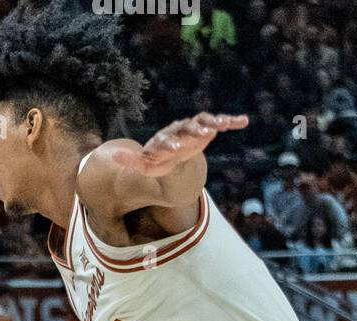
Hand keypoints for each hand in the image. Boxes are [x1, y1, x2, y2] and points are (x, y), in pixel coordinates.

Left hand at [113, 112, 248, 177]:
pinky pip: (219, 123)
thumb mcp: (143, 163)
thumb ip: (130, 160)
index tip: (175, 149)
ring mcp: (195, 128)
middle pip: (188, 127)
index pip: (167, 139)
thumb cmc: (156, 160)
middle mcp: (180, 129)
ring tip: (224, 124)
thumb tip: (113, 156)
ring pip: (205, 121)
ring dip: (214, 122)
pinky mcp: (207, 129)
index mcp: (165, 138)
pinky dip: (230, 121)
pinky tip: (243, 121)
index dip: (171, 143)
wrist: (172, 154)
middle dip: (195, 130)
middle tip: (204, 133)